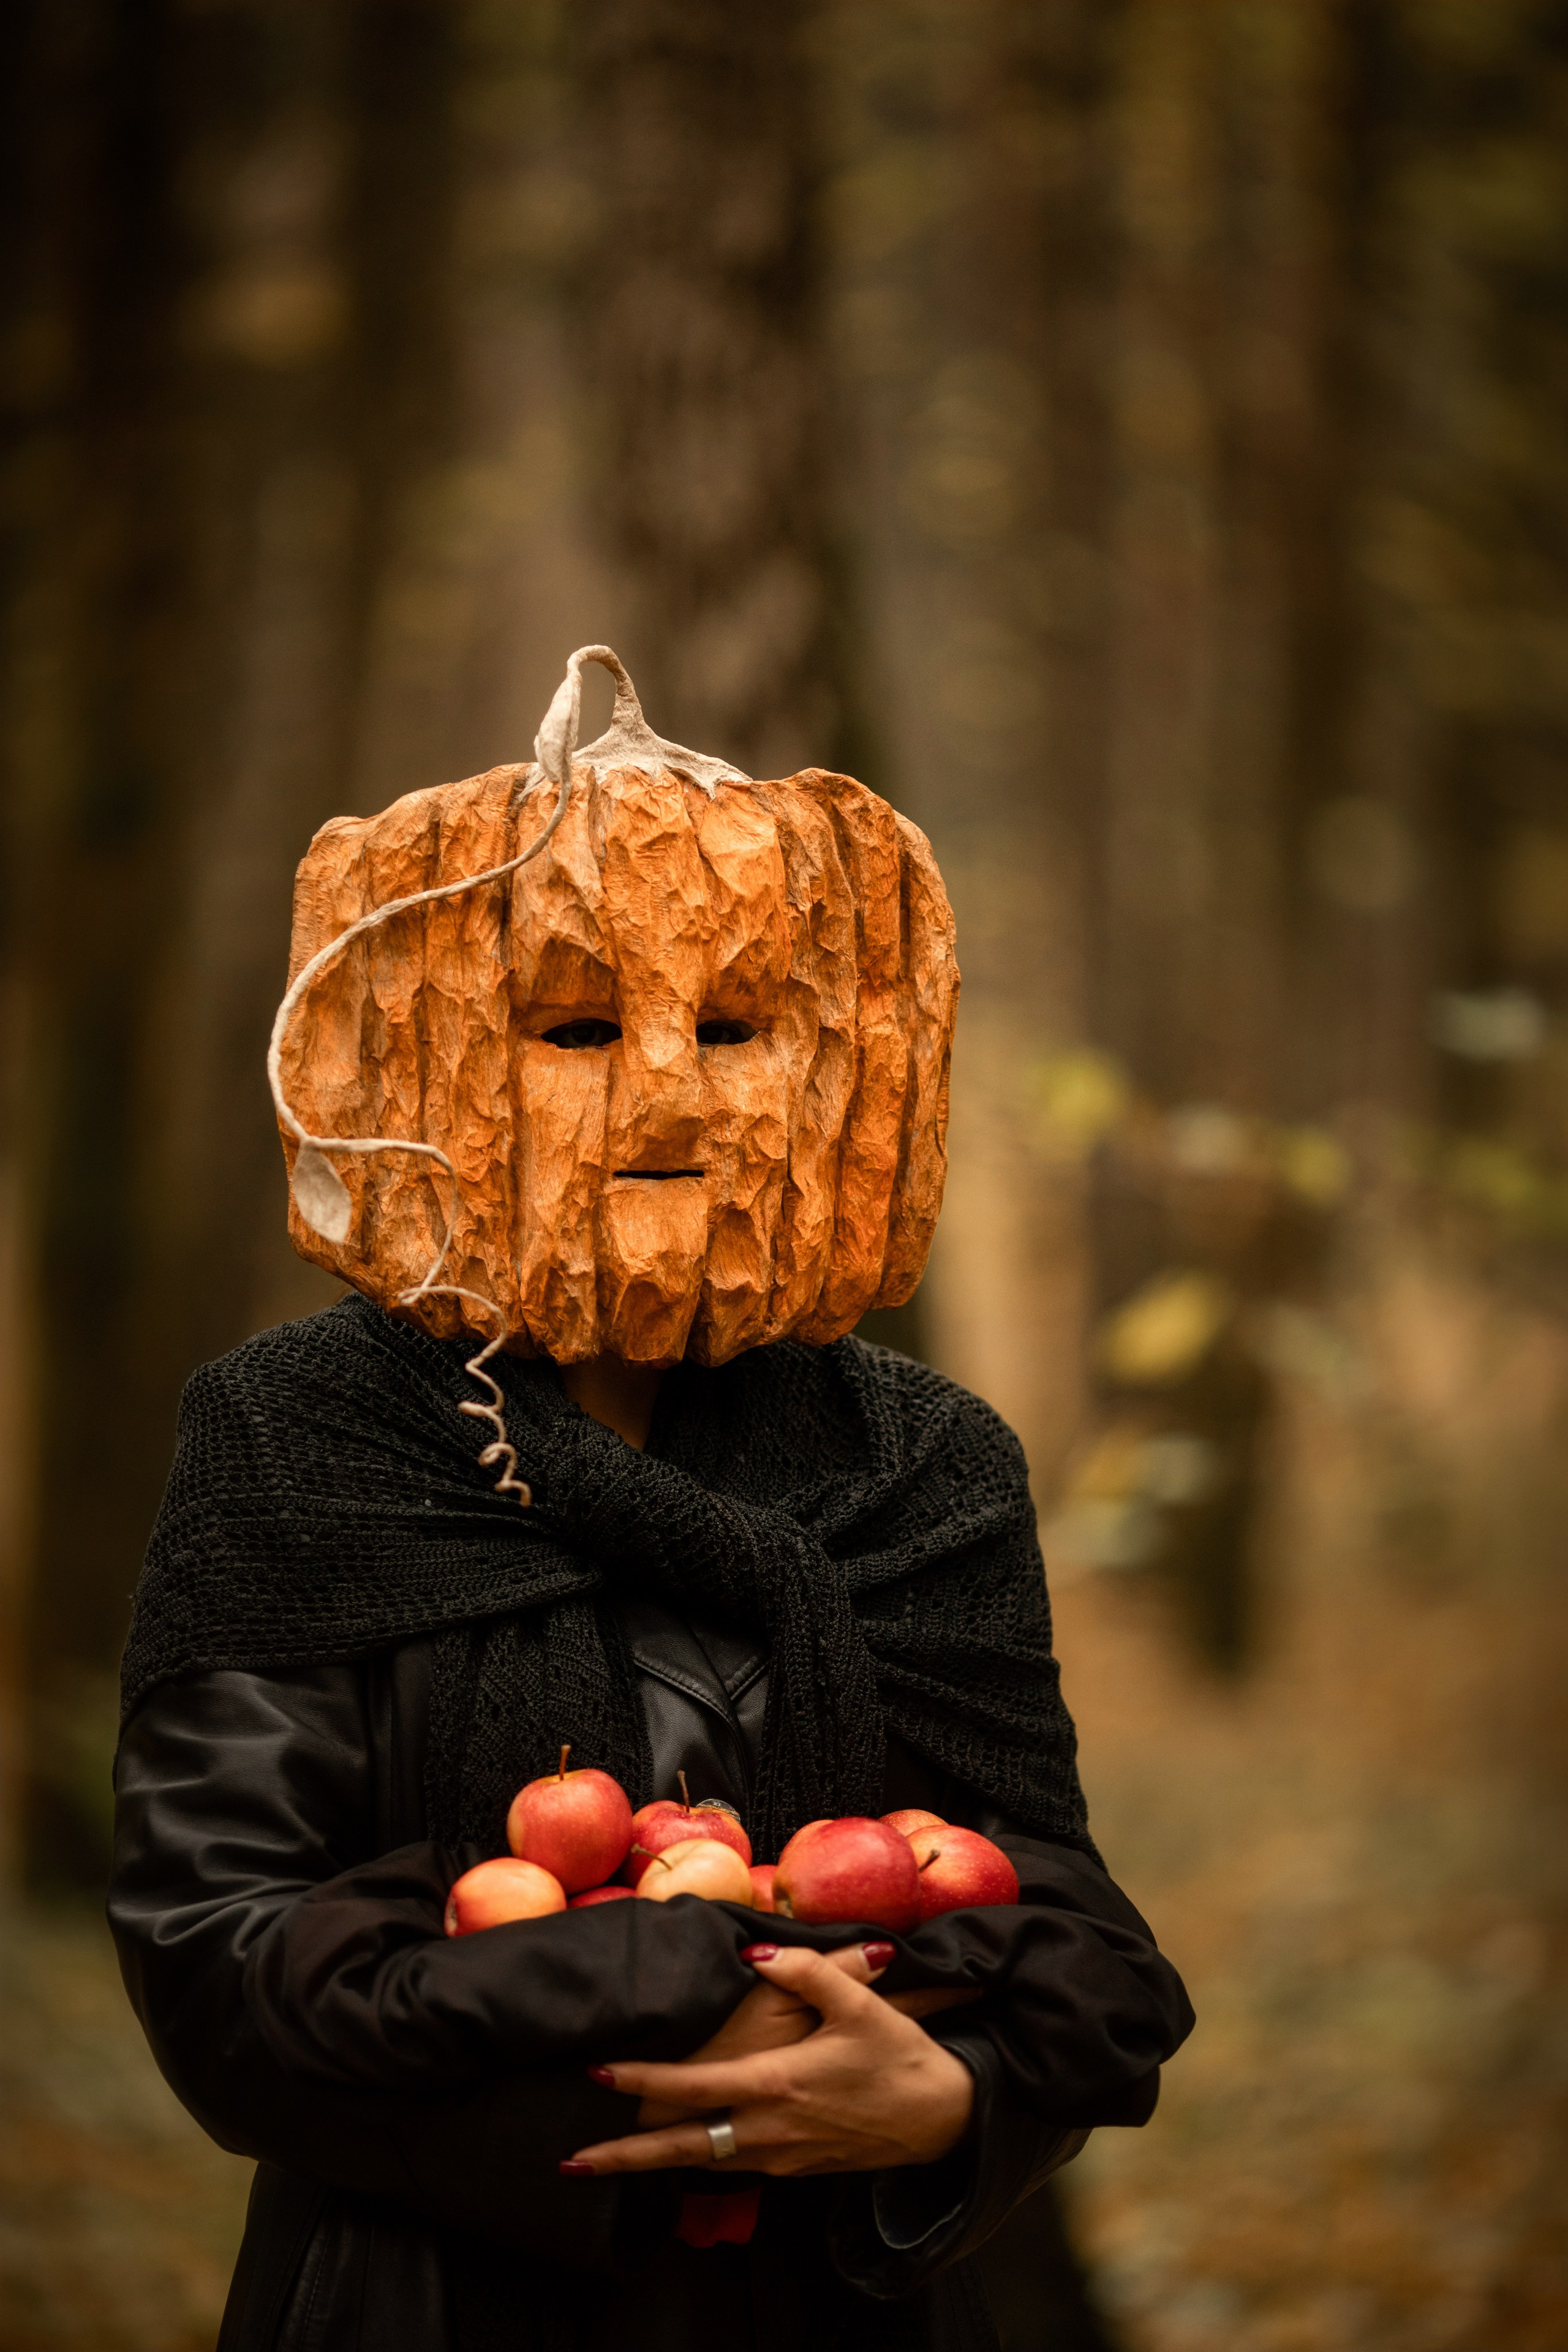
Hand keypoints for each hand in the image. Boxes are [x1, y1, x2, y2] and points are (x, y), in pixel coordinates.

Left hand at [567, 1945, 975, 2176]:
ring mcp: (780, 2155)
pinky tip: (675, 2156)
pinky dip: (694, 2163)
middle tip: (569, 2161)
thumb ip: (808, 1971)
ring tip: (604, 2162)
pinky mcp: (793, 2168)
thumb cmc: (899, 2056)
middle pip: (681, 2151)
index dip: (641, 2082)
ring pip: (701, 2163)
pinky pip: (732, 2166)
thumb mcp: (860, 2003)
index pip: (691, 2089)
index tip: (598, 2072)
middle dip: (622, 2158)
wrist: (942, 2117)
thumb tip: (760, 1953)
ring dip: (651, 2166)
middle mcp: (770, 2129)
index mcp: (777, 2085)